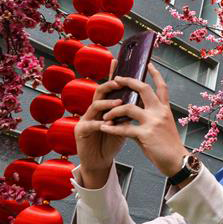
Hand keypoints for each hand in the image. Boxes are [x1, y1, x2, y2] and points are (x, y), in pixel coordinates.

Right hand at [75, 60, 125, 188]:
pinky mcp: (80, 131)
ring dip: (107, 103)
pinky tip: (106, 123)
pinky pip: (90, 124)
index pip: (110, 88)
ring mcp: (85, 119)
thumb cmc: (111, 142)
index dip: (113, 75)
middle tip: (120, 82)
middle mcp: (94, 109)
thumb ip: (128, 113)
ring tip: (119, 103)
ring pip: (94, 105)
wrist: (100, 161)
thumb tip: (142, 100)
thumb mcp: (123, 126)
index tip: (119, 62)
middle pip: (100, 91)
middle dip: (110, 85)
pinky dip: (100, 123)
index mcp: (105, 106)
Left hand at [100, 63, 187, 176]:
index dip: (156, 74)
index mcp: (165, 110)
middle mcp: (160, 112)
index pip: (162, 87)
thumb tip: (130, 120)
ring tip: (105, 114)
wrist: (178, 162)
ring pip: (128, 108)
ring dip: (114, 110)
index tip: (149, 64)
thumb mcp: (162, 129)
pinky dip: (112, 128)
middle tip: (116, 79)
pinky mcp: (146, 135)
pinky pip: (124, 128)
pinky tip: (104, 128)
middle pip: (143, 89)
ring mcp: (153, 122)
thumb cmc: (169, 148)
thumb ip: (147, 121)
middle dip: (128, 81)